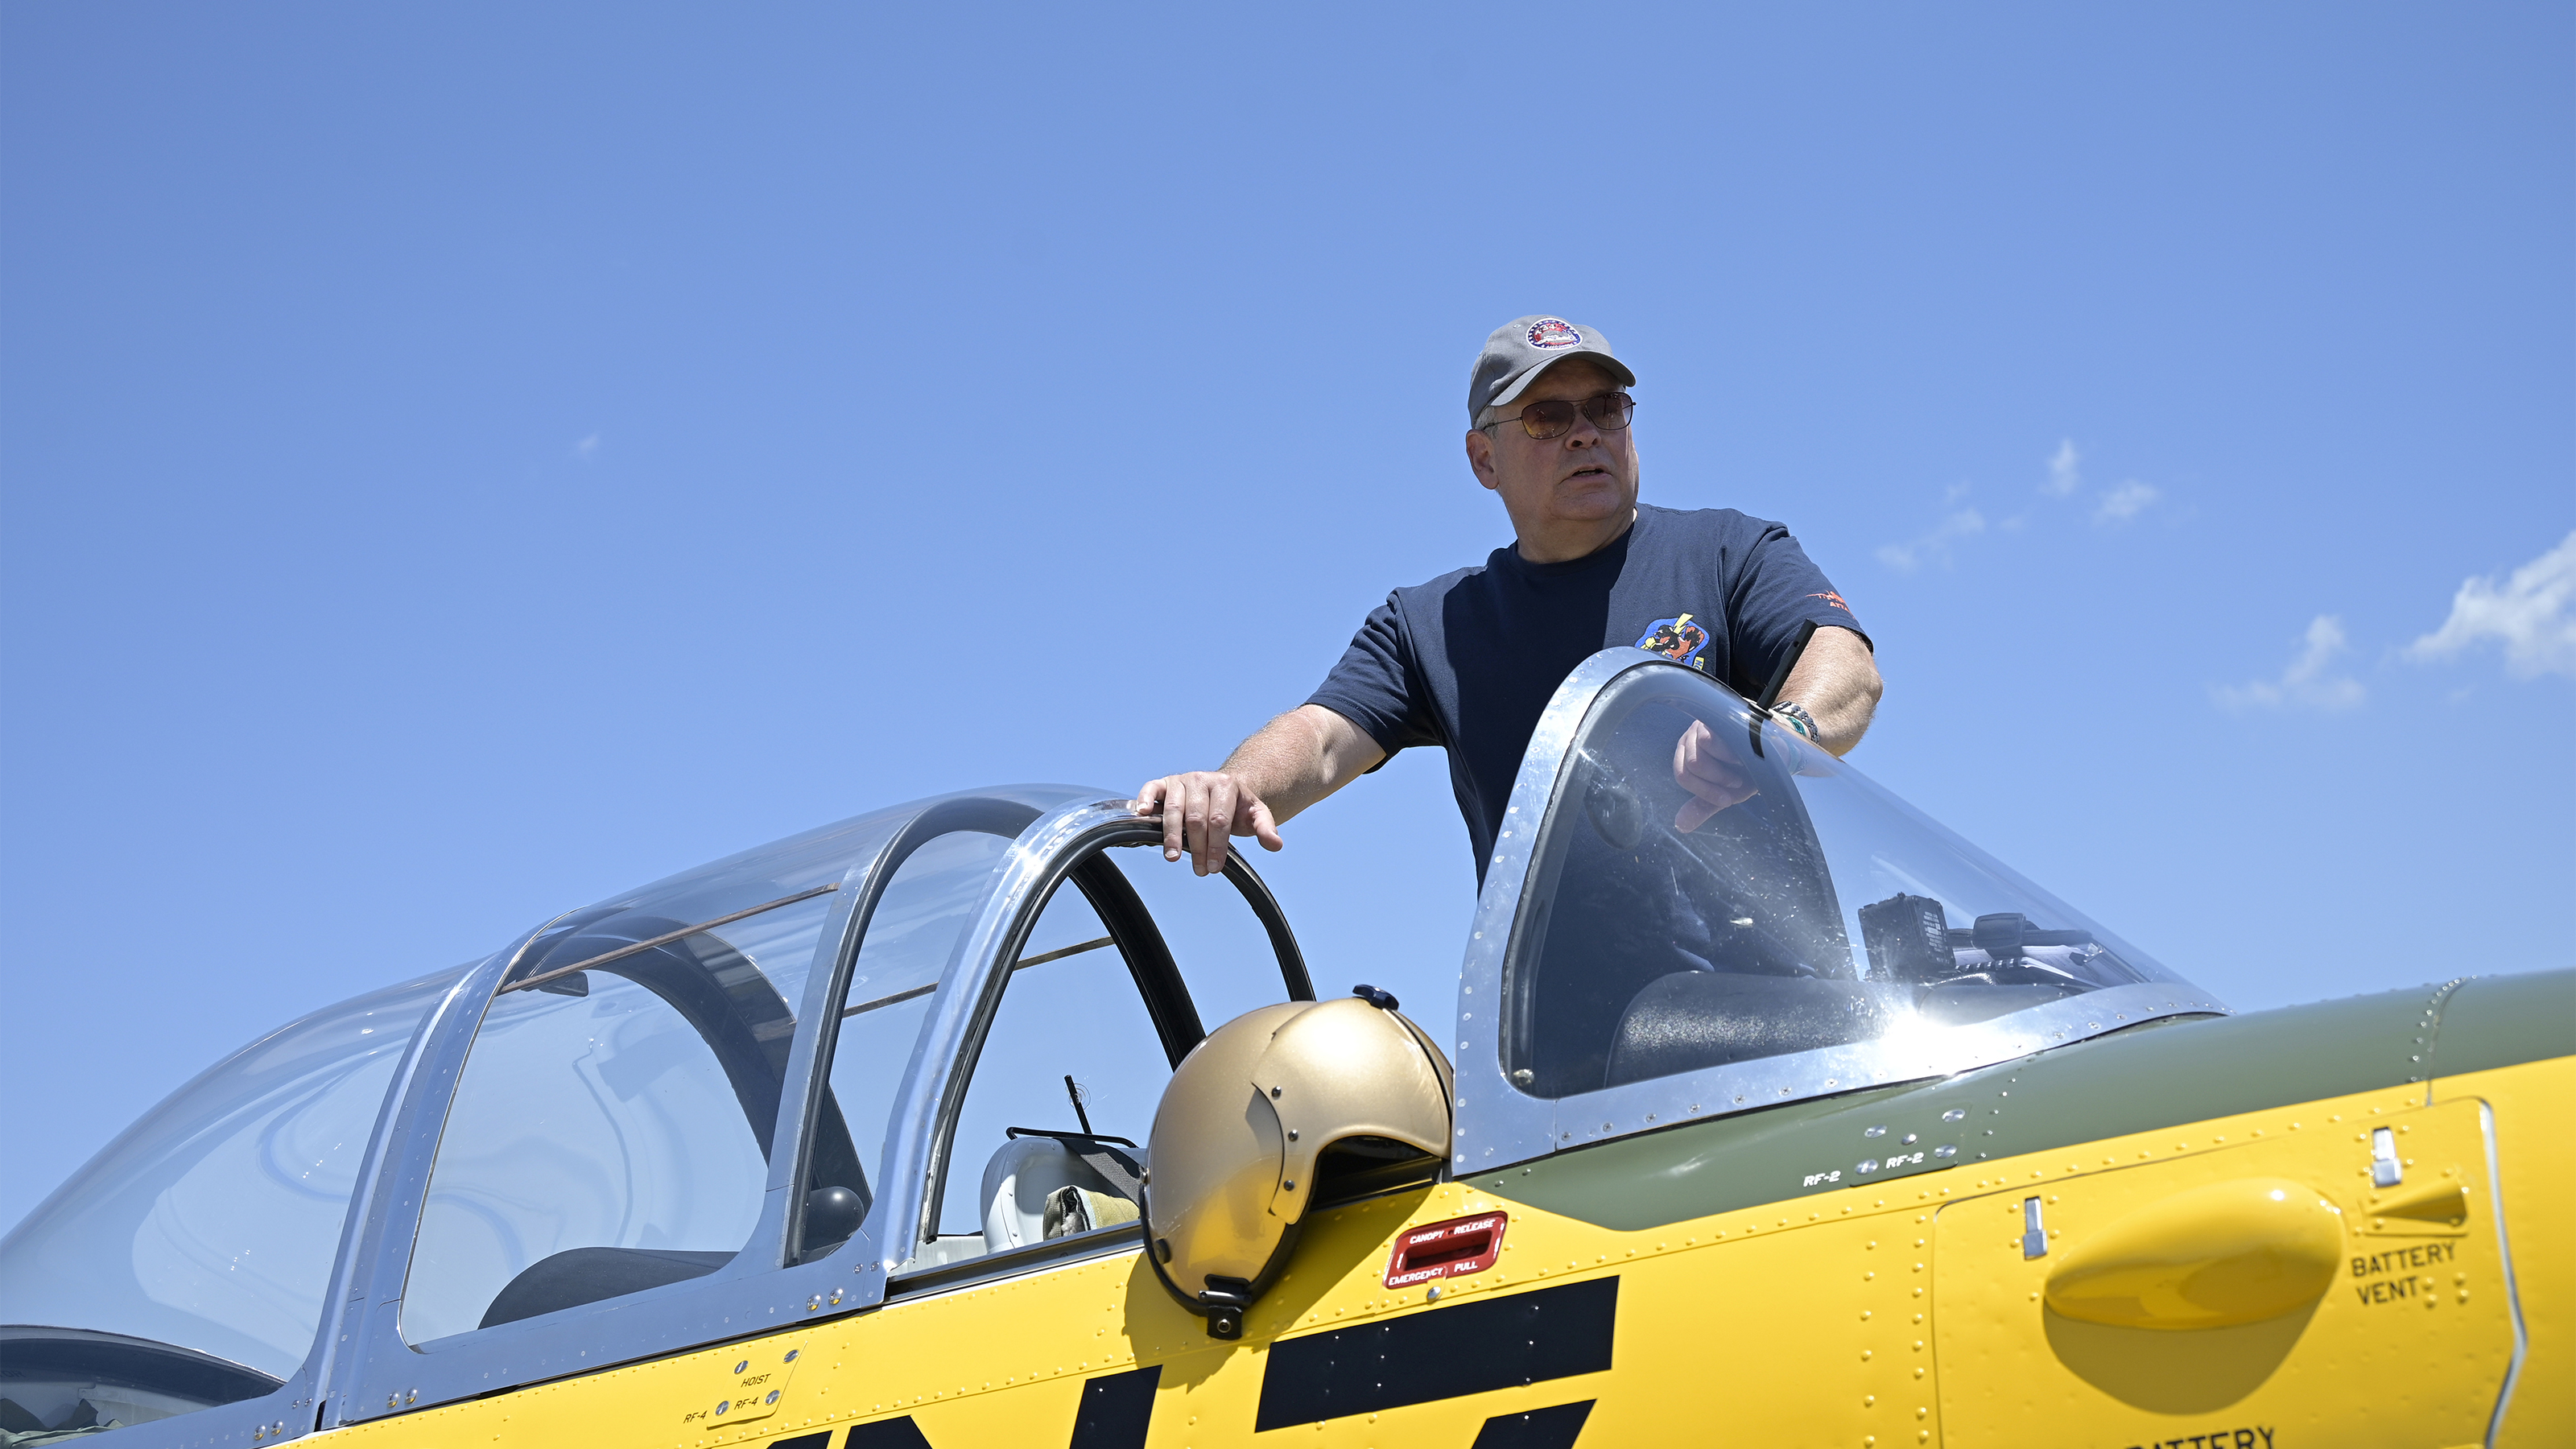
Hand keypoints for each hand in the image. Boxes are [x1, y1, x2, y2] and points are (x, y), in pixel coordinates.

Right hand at [1134, 771, 1283, 876]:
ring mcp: (1181, 780)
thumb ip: (1265, 828)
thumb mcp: (1256, 815)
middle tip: (1201, 870)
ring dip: (1172, 836)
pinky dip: (1145, 799)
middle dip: (1199, 847)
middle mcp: (1202, 779)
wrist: (1222, 788)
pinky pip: (1152, 788)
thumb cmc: (1237, 807)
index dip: (1217, 845)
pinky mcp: (1164, 783)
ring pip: (1173, 809)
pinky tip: (1142, 814)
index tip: (1216, 867)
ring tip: (1174, 857)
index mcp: (1226, 785)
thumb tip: (1275, 844)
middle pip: (1196, 818)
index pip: (1220, 819)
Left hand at [1671, 719, 1757, 831]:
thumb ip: (1703, 806)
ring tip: (1740, 766)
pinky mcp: (1714, 717)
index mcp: (1687, 754)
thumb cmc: (1749, 771)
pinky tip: (1741, 753)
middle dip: (1715, 783)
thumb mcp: (1726, 793)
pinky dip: (1726, 755)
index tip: (1726, 799)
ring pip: (1696, 759)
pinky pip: (1706, 741)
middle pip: (1688, 769)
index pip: (1682, 775)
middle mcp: (1690, 737)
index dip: (1704, 791)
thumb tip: (1680, 825)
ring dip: (1722, 772)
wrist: (1778, 753)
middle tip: (1736, 781)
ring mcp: (1701, 725)